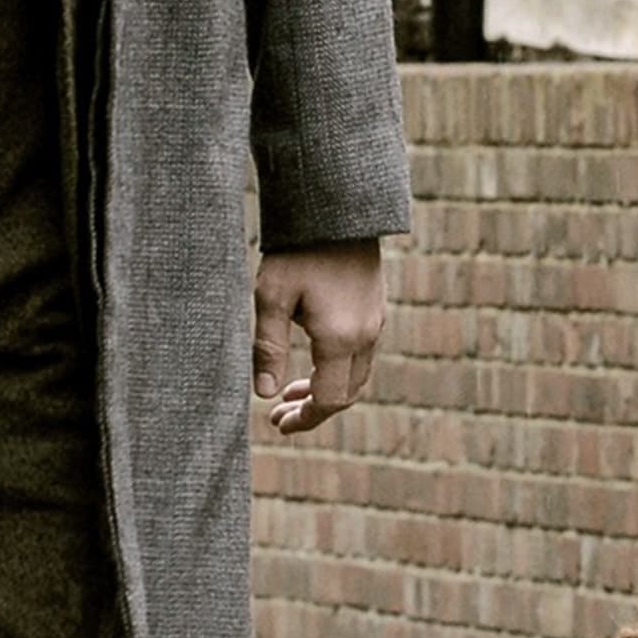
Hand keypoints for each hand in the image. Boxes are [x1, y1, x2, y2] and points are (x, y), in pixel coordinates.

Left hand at [255, 238, 384, 434]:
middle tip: (279, 414)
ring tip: (290, 392)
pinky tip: (311, 361)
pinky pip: (361, 355)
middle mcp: (366, 336)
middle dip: (314, 409)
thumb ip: (268, 347)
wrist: (336, 212)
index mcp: (341, 339)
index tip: (277, 424)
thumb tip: (262, 394)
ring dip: (326, 390)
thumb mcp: (271, 298)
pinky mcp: (375, 309)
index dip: (305, 418)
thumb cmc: (296, 252)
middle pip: (347, 393)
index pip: (329, 400)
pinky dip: (337, 369)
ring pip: (357, 375)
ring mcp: (375, 323)